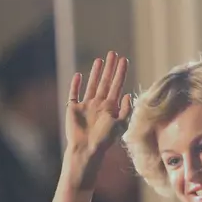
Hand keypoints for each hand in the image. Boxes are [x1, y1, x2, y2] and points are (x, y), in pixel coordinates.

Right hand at [65, 51, 131, 179]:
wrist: (87, 148)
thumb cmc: (104, 139)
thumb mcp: (120, 125)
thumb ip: (125, 110)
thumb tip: (127, 95)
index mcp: (111, 108)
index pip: (117, 85)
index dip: (121, 73)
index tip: (124, 60)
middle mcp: (99, 104)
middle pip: (106, 82)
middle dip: (110, 68)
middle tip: (113, 53)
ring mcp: (86, 106)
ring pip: (92, 84)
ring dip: (96, 72)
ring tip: (100, 60)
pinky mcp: (74, 108)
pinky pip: (74, 93)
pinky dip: (75, 85)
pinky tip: (78, 75)